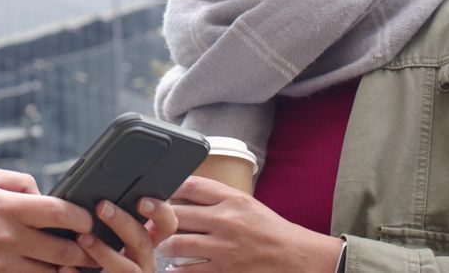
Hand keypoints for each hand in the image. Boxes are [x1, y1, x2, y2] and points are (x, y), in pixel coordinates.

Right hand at [0, 166, 96, 271]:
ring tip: (77, 262)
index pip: (58, 212)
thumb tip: (44, 194)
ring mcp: (2, 263)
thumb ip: (20, 182)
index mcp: (8, 208)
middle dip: (85, 249)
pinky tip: (51, 271)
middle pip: (62, 250)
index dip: (82, 217)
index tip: (89, 219)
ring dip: (68, 269)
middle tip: (94, 245)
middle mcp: (9, 238)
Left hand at [61, 197, 177, 272]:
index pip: (165, 224)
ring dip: (104, 252)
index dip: (159, 211)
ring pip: (127, 268)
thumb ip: (111, 218)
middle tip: (102, 207)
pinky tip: (66, 268)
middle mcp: (145, 261)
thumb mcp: (113, 236)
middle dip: (123, 222)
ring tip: (82, 238)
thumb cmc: (101, 256)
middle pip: (143, 241)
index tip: (141, 200)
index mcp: (146, 242)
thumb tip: (98, 197)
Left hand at [157, 176, 341, 271]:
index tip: (154, 194)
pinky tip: (176, 267)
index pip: (189, 186)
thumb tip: (182, 191)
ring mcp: (223, 249)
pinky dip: (176, 270)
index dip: (166, 188)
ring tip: (164, 246)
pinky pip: (186, 271)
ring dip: (165, 246)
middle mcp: (226, 221)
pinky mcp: (224, 272)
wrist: (298, 258)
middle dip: (157, 220)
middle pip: (175, 214)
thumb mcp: (246, 204)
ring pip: (175, 244)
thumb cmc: (270, 231)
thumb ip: (217, 197)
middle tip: (149, 224)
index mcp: (232, 199)